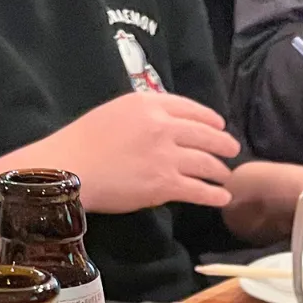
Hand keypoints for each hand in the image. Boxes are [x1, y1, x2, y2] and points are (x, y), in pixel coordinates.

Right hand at [37, 93, 239, 213]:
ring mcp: (166, 156)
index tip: (218, 124)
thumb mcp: (114, 112)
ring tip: (227, 176)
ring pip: (205, 163)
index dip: (208, 118)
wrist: (70, 168)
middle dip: (222, 144)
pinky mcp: (165, 184)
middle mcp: (162, 126)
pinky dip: (214, 194)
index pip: (188, 107)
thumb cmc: (82, 141)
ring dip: (220, 170)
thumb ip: (141, 114)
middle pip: (204, 134)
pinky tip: (222, 198)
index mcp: (148, 104)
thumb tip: (161, 123)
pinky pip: (199, 190)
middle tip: (232, 150)